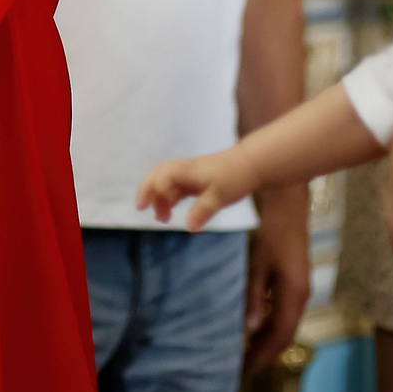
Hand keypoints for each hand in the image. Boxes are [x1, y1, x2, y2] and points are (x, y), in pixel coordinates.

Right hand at [137, 149, 253, 228]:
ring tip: (162, 219)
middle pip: (157, 174)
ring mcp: (190, 174)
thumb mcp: (219, 197)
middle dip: (147, 189)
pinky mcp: (196, 178)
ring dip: (159, 197)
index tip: (159, 210)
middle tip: (141, 208)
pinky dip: (169, 197)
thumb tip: (188, 227)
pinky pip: (176, 186)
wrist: (251, 164)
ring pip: (166, 181)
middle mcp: (185, 170)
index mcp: (187, 171)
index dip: (157, 192)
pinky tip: (171, 209)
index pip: (163, 177)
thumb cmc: (234, 177)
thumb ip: (202, 211)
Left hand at [244, 187, 311, 375]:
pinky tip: (250, 327)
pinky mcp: (293, 281)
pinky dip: (267, 323)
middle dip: (264, 353)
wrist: (287, 204)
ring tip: (243, 352)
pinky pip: (281, 311)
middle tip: (240, 368)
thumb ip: (253, 296)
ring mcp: (298, 289)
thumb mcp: (257, 264)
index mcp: (293, 295)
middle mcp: (300, 296)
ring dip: (265, 339)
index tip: (244, 372)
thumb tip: (248, 329)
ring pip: (282, 324)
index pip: (279, 337)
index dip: (263, 356)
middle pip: (283, 334)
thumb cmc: (270, 231)